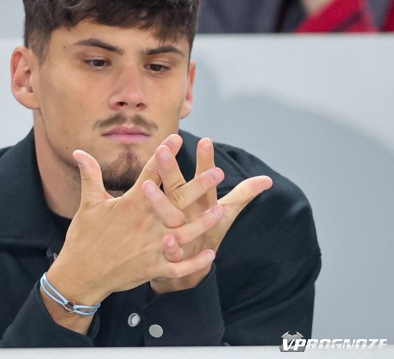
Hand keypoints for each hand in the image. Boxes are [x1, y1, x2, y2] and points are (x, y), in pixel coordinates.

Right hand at [45, 136, 225, 307]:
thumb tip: (79, 151)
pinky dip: (194, 262)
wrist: (80, 273)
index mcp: (130, 204)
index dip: (164, 155)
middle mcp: (144, 223)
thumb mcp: (88, 203)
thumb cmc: (84, 236)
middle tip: (217, 172)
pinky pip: (177, 266)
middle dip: (197, 186)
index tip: (176, 138)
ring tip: (220, 210)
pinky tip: (210, 254)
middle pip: (175, 201)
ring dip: (202, 223)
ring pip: (183, 233)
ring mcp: (150, 247)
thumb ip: (90, 174)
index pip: (150, 174)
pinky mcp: (151, 268)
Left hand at [147, 136, 272, 293]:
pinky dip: (171, 248)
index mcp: (202, 204)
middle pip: (180, 191)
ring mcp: (184, 236)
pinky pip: (172, 253)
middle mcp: (192, 217)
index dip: (206, 162)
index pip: (205, 179)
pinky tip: (166, 240)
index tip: (205, 141)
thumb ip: (243, 194)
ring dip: (160, 203)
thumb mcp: (225, 214)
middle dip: (172, 171)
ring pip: (170, 217)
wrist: (191, 274)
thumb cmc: (206, 234)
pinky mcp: (175, 258)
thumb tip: (268, 179)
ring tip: (147, 185)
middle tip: (162, 150)